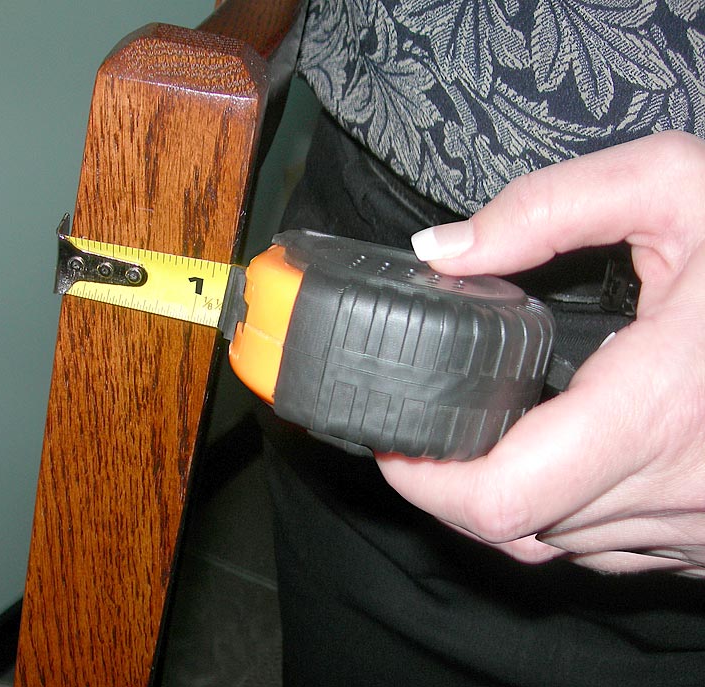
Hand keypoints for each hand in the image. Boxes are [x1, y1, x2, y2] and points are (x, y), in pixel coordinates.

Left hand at [379, 130, 704, 574]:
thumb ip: (546, 209)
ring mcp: (701, 528)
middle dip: (454, 485)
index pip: (499, 500)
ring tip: (486, 432)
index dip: (425, 483)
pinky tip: (561, 453)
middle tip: (427, 425)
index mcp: (656, 413)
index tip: (393, 442)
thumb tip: (439, 253)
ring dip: (509, 497)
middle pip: (517, 527)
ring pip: (561, 544)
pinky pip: (610, 548)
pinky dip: (566, 510)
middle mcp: (678, 490)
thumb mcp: (675, 188)